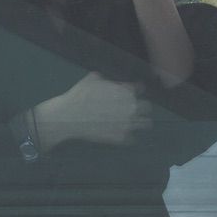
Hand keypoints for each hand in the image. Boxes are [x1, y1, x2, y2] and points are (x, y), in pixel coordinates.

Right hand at [30, 71, 152, 153]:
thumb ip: (108, 80)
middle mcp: (131, 107)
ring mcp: (127, 124)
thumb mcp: (94, 79)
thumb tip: (112, 81)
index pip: (140, 90)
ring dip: (140, 122)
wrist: (69, 116)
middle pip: (147, 107)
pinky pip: (131, 138)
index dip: (135, 91)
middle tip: (132, 108)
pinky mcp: (120, 137)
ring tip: (132, 121)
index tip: (131, 93)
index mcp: (126, 91)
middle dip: (141, 107)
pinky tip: (120, 132)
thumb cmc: (79, 95)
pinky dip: (127, 135)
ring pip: (145, 124)